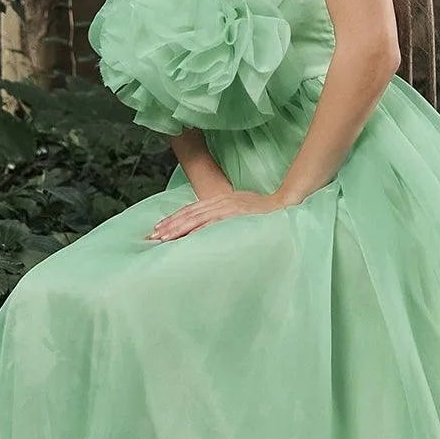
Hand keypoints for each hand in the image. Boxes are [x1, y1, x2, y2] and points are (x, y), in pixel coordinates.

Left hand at [147, 188, 292, 241]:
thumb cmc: (266, 212)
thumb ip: (226, 216)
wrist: (286, 204)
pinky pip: (214, 223)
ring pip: (197, 218)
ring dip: (178, 228)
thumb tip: (210, 229)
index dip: (174, 219)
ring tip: (163, 238)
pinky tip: (187, 237)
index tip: (159, 229)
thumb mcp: (241, 211)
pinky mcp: (237, 214)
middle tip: (153, 237)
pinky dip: (199, 229)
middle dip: (170, 225)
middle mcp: (222, 202)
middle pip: (190, 213)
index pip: (192, 210)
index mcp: (221, 201)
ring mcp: (229, 207)